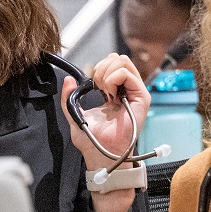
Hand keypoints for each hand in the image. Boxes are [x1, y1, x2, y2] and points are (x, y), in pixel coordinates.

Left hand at [61, 53, 150, 169]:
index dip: (99, 68)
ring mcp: (136, 93)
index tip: (93, 85)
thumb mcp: (75, 114)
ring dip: (106, 73)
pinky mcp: (142, 98)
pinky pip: (127, 73)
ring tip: (103, 91)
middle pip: (118, 58)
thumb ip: (68, 98)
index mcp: (115, 92)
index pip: (112, 63)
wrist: (101, 152)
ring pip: (124, 61)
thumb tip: (68, 80)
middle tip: (97, 86)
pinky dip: (112, 78)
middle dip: (102, 67)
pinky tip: (108, 94)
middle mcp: (127, 91)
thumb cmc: (92, 140)